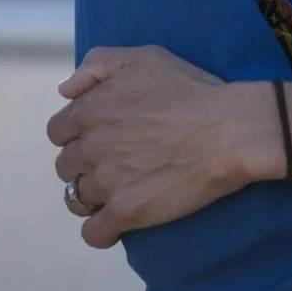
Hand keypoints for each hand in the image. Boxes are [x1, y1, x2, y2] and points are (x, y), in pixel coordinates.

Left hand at [47, 46, 267, 248]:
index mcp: (89, 111)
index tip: (104, 135)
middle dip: (87, 164)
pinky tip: (119, 221)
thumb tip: (65, 91)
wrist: (232, 130)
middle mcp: (89, 147)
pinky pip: (94, 233)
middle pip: (66, 166)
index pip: (59, 131)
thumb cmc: (194, 91)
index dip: (80, 133)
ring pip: (76, 199)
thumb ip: (99, 64)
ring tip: (123, 190)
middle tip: (121, 161)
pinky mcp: (125, 212)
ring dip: (94, 196)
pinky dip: (103, 230)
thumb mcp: (147, 57)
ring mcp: (105, 183)